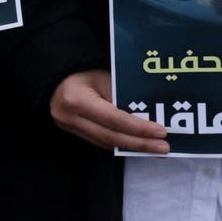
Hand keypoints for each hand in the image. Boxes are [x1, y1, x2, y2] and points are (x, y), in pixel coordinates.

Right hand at [49, 69, 167, 153]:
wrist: (58, 75)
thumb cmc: (84, 71)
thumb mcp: (104, 78)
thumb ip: (122, 98)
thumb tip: (150, 117)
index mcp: (77, 101)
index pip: (113, 119)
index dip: (139, 128)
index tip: (161, 132)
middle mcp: (70, 118)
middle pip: (111, 137)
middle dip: (139, 144)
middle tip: (163, 148)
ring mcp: (69, 128)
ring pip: (106, 143)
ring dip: (132, 147)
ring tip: (154, 149)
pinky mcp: (73, 132)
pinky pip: (100, 141)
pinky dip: (120, 143)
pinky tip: (137, 145)